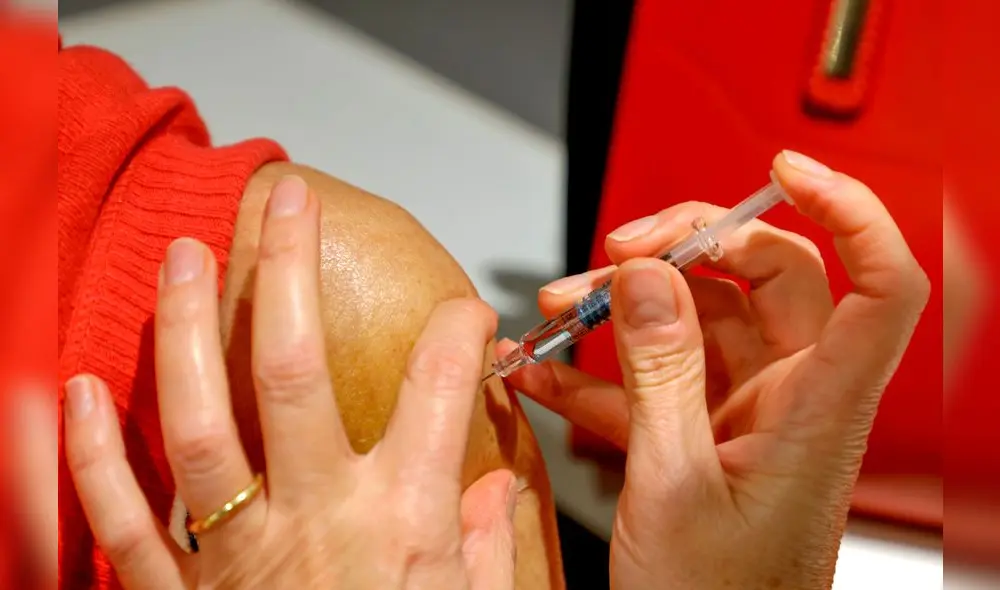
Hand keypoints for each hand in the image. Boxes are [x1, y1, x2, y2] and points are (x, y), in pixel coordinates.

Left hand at [63, 176, 516, 588]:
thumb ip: (490, 557)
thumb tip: (497, 489)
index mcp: (402, 525)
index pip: (443, 390)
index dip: (461, 332)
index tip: (469, 309)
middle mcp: (315, 521)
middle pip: (293, 367)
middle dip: (289, 269)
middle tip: (285, 198)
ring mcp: (237, 555)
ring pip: (195, 422)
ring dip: (184, 329)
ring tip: (180, 257)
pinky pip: (122, 521)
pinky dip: (90, 457)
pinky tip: (76, 393)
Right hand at [502, 151, 929, 588]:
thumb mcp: (671, 483)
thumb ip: (659, 374)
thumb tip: (647, 279)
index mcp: (817, 409)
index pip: (879, 284)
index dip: (847, 211)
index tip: (785, 169)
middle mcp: (790, 398)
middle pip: (764, 277)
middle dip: (682, 250)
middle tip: (614, 256)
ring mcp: (743, 412)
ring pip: (697, 319)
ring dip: (622, 309)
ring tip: (555, 315)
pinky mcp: (700, 432)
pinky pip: (654, 374)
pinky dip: (600, 367)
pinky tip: (549, 370)